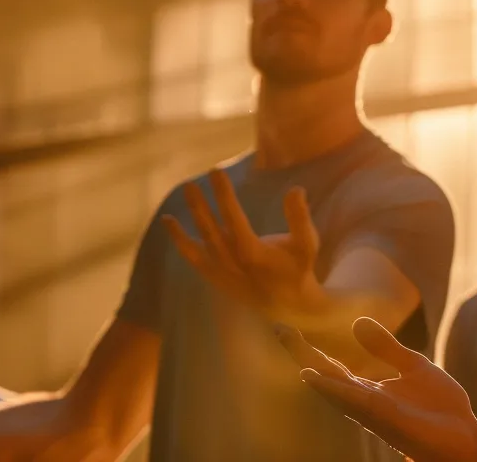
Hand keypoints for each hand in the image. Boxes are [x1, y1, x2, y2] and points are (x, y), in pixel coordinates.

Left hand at [164, 170, 328, 317]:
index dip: (224, 196)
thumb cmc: (298, 270)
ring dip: (190, 218)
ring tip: (183, 194)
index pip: (234, 220)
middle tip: (190, 183)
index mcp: (254, 253)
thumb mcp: (307, 245)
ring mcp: (221, 272)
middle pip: (211, 230)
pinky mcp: (215, 277)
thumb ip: (300, 219)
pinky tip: (169, 222)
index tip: (215, 172)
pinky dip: (180, 241)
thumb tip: (295, 189)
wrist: (288, 305)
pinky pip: (193, 258)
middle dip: (200, 205)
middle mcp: (233, 263)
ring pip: (199, 243)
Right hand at [279, 317, 476, 461]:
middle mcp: (363, 402)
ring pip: (335, 388)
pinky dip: (333, 387)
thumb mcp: (413, 366)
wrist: (466, 436)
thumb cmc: (439, 409)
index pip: (331, 367)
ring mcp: (372, 411)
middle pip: (325, 376)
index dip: (308, 349)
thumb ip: (386, 347)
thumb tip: (357, 322)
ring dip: (313, 369)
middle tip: (278, 329)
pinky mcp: (384, 417)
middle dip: (300, 354)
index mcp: (368, 391)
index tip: (285, 328)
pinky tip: (314, 376)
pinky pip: (354, 400)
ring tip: (292, 346)